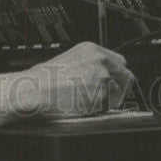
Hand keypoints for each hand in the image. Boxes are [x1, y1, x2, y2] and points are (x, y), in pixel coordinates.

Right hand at [15, 42, 135, 117]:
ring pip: (120, 94)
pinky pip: (110, 107)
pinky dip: (101, 111)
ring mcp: (102, 77)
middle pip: (126, 76)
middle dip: (120, 88)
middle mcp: (100, 60)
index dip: (117, 76)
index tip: (114, 84)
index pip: (120, 62)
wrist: (33, 91)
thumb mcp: (68, 61)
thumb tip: (100, 76)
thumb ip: (88, 66)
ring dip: (109, 101)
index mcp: (91, 50)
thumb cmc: (43, 79)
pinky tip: (84, 107)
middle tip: (108, 98)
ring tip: (87, 102)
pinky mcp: (101, 95)